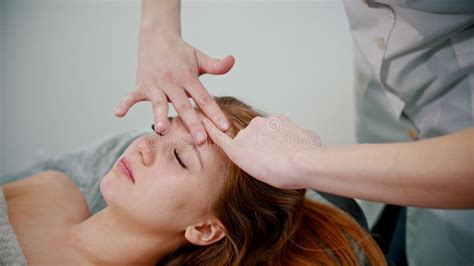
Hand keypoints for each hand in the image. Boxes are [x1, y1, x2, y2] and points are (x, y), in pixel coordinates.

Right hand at [115, 27, 234, 144]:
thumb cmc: (181, 53)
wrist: (157, 36)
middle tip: (200, 141)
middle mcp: (172, 82)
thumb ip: (216, 65)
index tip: (224, 128)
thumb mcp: (200, 58)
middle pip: (184, 106)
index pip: (204, 98)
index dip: (214, 113)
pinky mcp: (141, 85)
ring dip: (159, 116)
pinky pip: (132, 96)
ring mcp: (155, 84)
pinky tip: (118, 114)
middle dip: (192, 124)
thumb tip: (232, 60)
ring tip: (162, 130)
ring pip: (158, 103)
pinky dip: (124, 104)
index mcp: (188, 77)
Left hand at [202, 115, 321, 188]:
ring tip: (267, 169)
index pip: (267, 134)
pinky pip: (219, 139)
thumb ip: (300, 137)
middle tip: (274, 166)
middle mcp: (258, 123)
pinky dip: (209, 133)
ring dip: (251, 159)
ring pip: (243, 148)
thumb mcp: (310, 138)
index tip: (274, 153)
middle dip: (260, 154)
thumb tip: (305, 140)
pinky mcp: (237, 149)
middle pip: (253, 140)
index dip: (271, 146)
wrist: (303, 162)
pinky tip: (200, 130)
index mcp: (275, 121)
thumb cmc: (310, 154)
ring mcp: (247, 134)